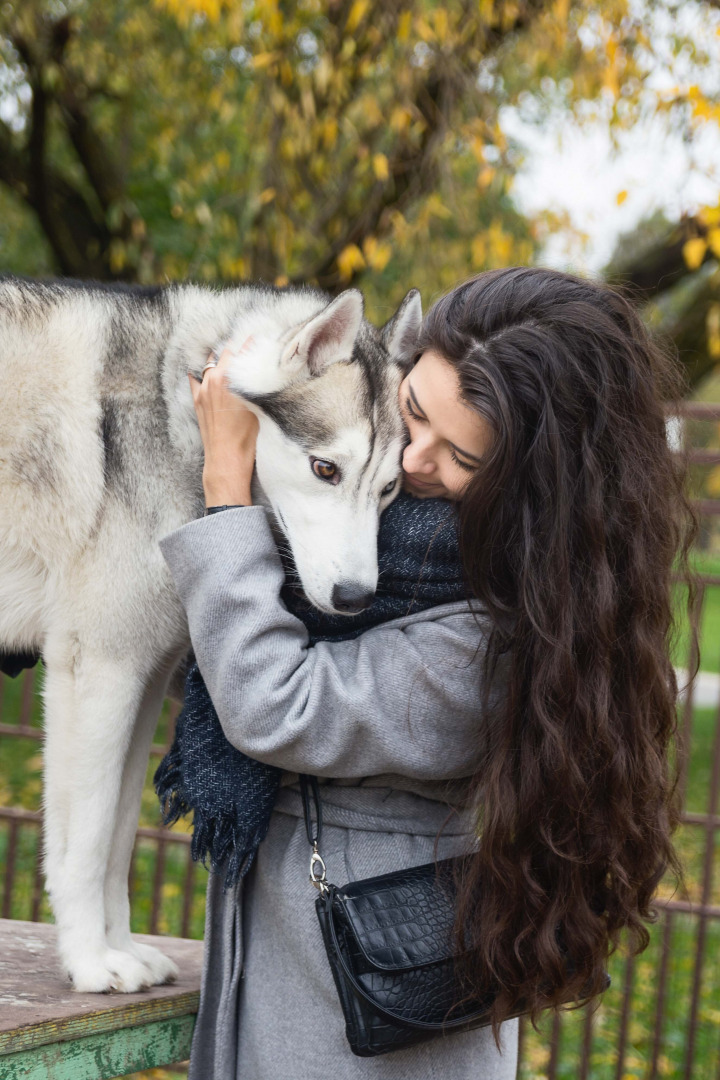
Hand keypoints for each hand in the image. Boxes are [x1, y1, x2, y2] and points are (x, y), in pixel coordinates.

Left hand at [189, 342, 258, 506]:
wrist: (226, 459)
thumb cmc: (246, 438)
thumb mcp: (258, 407)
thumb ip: (256, 385)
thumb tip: (261, 372)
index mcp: (229, 379)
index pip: (240, 350)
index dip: (249, 342)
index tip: (256, 335)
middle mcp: (213, 380)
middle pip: (224, 353)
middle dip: (235, 348)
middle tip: (245, 345)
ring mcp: (202, 390)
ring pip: (209, 363)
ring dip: (218, 358)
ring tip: (228, 356)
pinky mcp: (197, 400)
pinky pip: (195, 377)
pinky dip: (201, 371)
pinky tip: (206, 368)